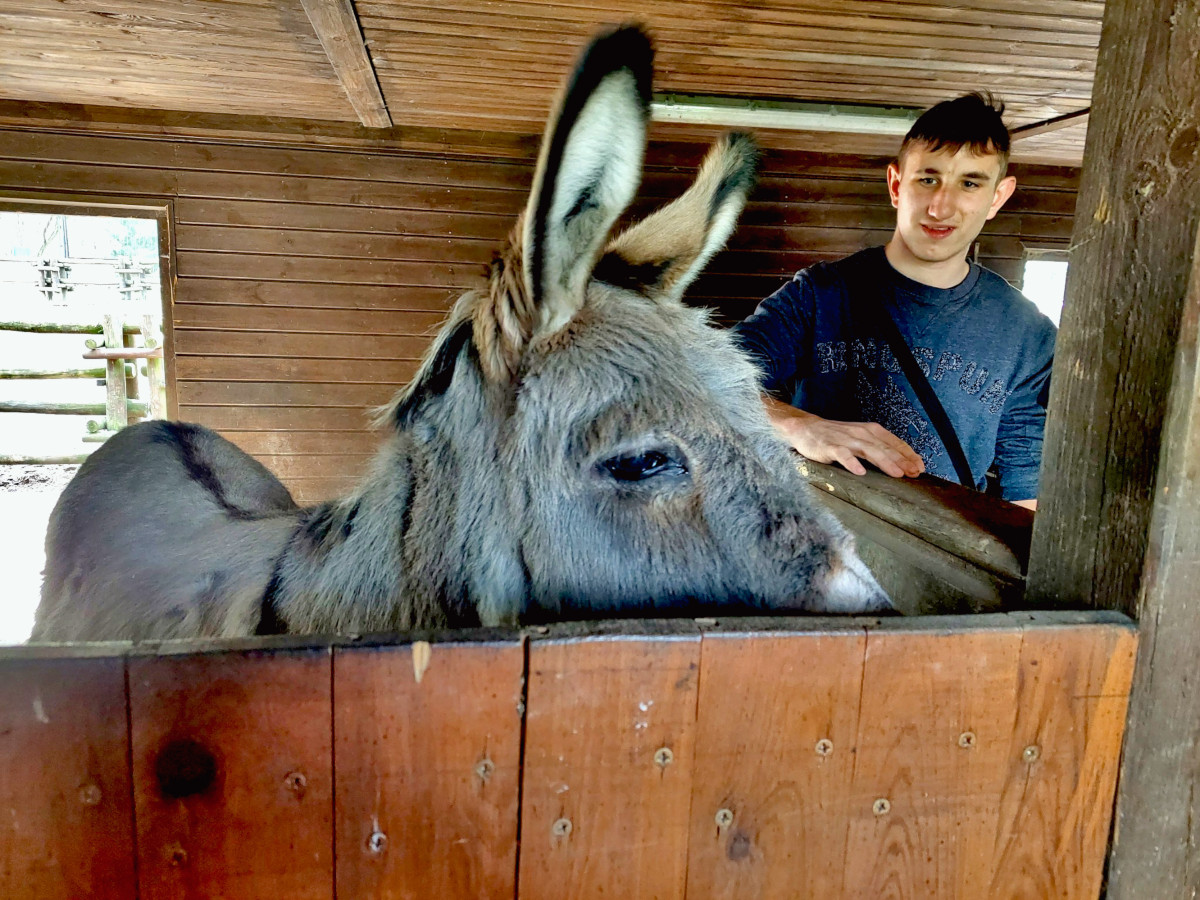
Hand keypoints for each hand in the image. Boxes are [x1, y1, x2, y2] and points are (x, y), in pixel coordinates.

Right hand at [763, 396, 924, 478]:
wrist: (806, 428)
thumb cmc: (835, 437)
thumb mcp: (860, 438)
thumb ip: (877, 448)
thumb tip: (899, 464)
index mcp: (871, 431)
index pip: (894, 442)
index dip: (909, 455)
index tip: (920, 467)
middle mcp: (861, 433)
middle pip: (885, 448)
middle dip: (902, 460)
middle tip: (915, 473)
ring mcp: (846, 440)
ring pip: (869, 450)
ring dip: (885, 462)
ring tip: (897, 473)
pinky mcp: (831, 447)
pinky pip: (843, 455)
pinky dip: (852, 463)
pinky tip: (860, 472)